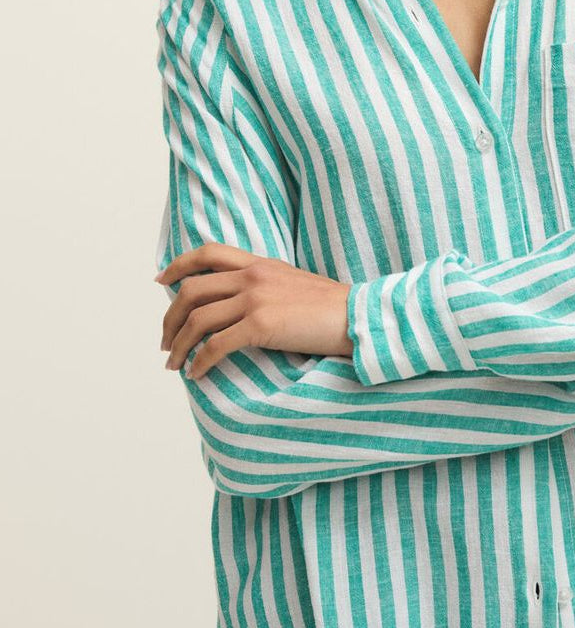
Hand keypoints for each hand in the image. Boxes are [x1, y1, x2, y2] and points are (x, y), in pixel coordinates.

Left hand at [155, 243, 352, 377]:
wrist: (359, 317)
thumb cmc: (333, 309)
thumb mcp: (294, 284)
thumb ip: (266, 286)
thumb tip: (241, 306)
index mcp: (260, 263)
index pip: (208, 253)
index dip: (178, 265)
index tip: (161, 281)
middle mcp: (252, 276)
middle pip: (191, 291)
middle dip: (170, 318)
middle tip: (165, 341)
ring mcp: (255, 299)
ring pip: (198, 319)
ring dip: (179, 344)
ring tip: (174, 363)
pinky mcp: (261, 325)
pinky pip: (216, 345)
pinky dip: (200, 362)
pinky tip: (197, 374)